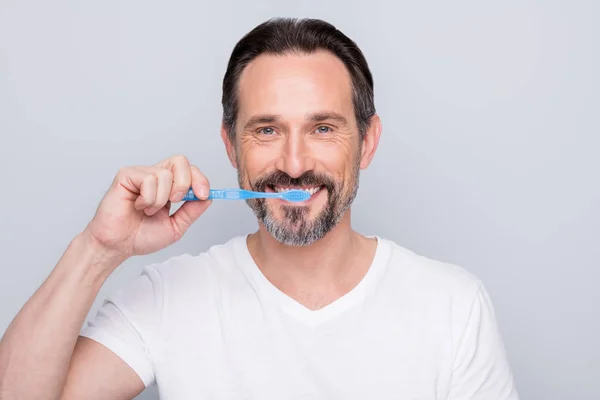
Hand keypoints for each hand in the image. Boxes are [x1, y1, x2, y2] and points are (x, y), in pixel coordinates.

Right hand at [84, 155, 210, 259]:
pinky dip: (148, 198)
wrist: (118, 246)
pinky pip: (148, 179)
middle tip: (174, 202)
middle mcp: (155, 176)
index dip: (200, 180)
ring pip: (165, 174)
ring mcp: (140, 174)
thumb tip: (209, 197)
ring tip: (148, 211)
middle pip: (180, 161)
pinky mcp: (126, 175)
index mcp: (168, 186)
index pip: (190, 170)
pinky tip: (137, 206)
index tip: (204, 195)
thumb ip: (192, 211)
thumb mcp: (176, 226)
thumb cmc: (141, 236)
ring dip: (160, 199)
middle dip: (184, 183)